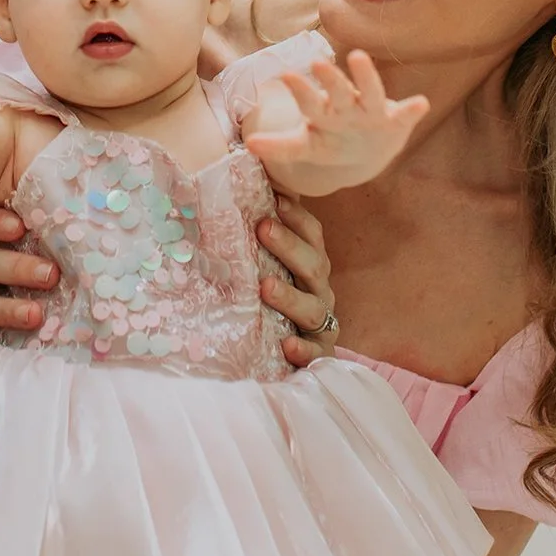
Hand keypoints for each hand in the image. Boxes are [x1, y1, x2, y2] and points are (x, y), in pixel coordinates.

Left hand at [243, 49, 429, 195]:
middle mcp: (346, 106)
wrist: (366, 152)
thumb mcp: (307, 146)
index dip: (299, 90)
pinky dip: (412, 110)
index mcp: (323, 112)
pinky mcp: (395, 121)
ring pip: (370, 92)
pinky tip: (421, 103)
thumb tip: (248, 144)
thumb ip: (280, 147)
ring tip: (360, 58)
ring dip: (366, 76)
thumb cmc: (331, 141)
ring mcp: (371, 111)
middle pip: (337, 91)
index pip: (308, 100)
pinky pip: (405, 115)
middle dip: (329, 79)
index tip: (284, 75)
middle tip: (317, 62)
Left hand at [257, 197, 336, 367]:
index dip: (297, 217)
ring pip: (311, 309)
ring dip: (290, 297)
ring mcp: (321, 325)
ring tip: (266, 287)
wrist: (300, 357)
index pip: (312, 236)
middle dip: (288, 246)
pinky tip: (287, 345)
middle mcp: (319, 292)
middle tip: (262, 228)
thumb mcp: (272, 271)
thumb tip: (235, 199)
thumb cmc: (278, 305)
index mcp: (312, 267)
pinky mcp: (318, 356)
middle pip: (312, 266)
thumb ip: (261, 243)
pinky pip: (313, 353)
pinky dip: (302, 349)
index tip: (275, 198)